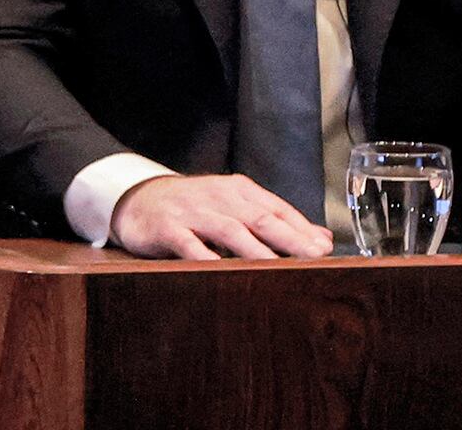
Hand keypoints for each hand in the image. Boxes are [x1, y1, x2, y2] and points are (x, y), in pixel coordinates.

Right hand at [112, 173, 335, 259]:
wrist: (138, 199)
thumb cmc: (194, 208)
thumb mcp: (234, 206)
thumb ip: (276, 221)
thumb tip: (322, 239)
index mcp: (237, 190)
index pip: (276, 209)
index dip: (301, 229)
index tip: (324, 249)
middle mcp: (217, 196)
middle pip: (259, 218)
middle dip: (289, 239)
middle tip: (313, 258)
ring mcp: (192, 211)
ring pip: (230, 230)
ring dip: (256, 250)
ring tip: (278, 268)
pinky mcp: (168, 228)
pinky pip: (190, 244)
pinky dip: (207, 257)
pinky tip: (222, 271)